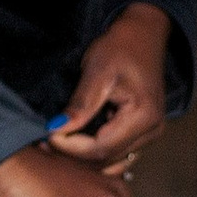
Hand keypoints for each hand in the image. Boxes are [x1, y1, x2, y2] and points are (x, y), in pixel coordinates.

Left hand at [47, 2, 169, 174]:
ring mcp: (149, 135)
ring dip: (82, 156)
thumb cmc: (122, 47)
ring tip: (57, 142)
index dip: (70, 147)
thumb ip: (80, 105)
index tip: (47, 134)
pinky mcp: (143, 134)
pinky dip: (94, 152)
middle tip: (45, 141)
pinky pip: (116, 153)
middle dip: (73, 154)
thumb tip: (56, 129)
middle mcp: (152, 132)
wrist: (143, 36)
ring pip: (110, 160)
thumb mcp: (97, 72)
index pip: (101, 148)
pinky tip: (75, 141)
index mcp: (144, 117)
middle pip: (106, 159)